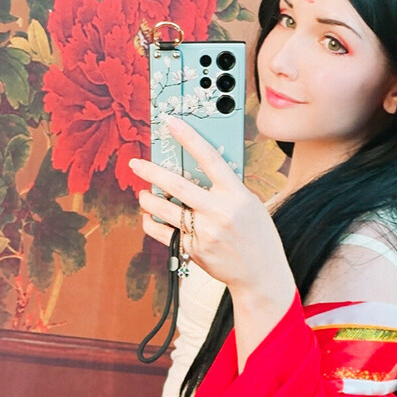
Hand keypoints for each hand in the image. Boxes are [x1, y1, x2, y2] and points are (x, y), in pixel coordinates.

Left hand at [129, 116, 295, 312]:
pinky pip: (164, 233)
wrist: (260, 273)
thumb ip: (227, 188)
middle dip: (151, 172)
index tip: (172, 123)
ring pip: (165, 210)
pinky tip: (149, 218)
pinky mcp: (193, 250)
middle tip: (135, 164)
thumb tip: (198, 170)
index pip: (210, 159)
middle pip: (177, 185)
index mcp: (235, 195)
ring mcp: (204, 233)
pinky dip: (152, 224)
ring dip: (148, 200)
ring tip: (143, 195)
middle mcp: (219, 212)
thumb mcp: (250, 204)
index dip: (189, 138)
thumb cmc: (256, 234)